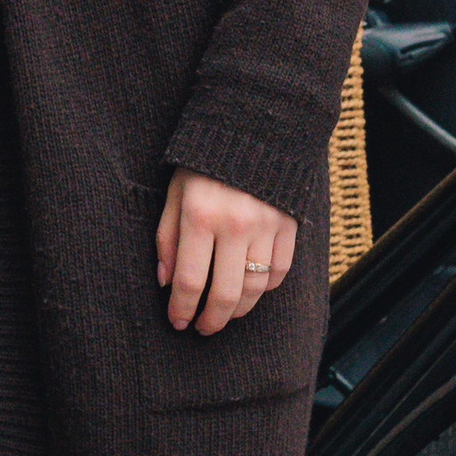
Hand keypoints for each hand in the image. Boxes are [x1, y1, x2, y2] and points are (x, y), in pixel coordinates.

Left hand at [156, 173, 295, 334]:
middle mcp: (235, 225)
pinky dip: (266, 288)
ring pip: (256, 288)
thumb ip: (168, 238)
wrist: (253, 127)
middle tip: (203, 329)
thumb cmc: (203, 162)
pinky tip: (252, 290)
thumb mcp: (175, 193)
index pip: (190, 281)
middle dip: (212, 320)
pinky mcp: (289, 224)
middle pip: (226, 294)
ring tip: (226, 314)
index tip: (178, 323)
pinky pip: (280, 271)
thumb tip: (166, 282)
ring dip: (239, 310)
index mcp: (200, 216)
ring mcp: (267, 226)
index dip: (182, 309)